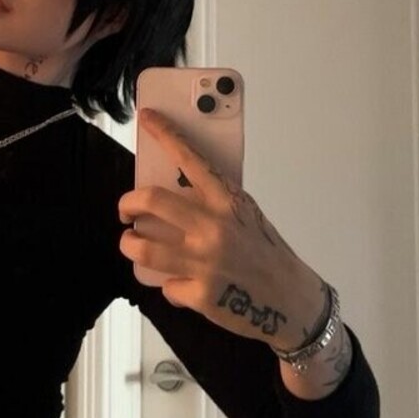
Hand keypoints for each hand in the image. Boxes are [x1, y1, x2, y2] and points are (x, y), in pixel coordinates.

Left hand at [117, 108, 326, 350]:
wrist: (292, 300)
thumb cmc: (266, 252)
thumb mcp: (246, 214)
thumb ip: (213, 202)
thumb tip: (174, 191)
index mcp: (227, 199)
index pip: (189, 157)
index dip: (164, 133)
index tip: (145, 117)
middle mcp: (213, 226)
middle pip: (149, 200)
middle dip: (127, 203)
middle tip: (126, 210)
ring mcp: (205, 261)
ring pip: (141, 246)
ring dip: (129, 244)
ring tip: (133, 243)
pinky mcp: (200, 294)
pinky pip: (165, 285)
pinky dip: (169, 285)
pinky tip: (182, 284)